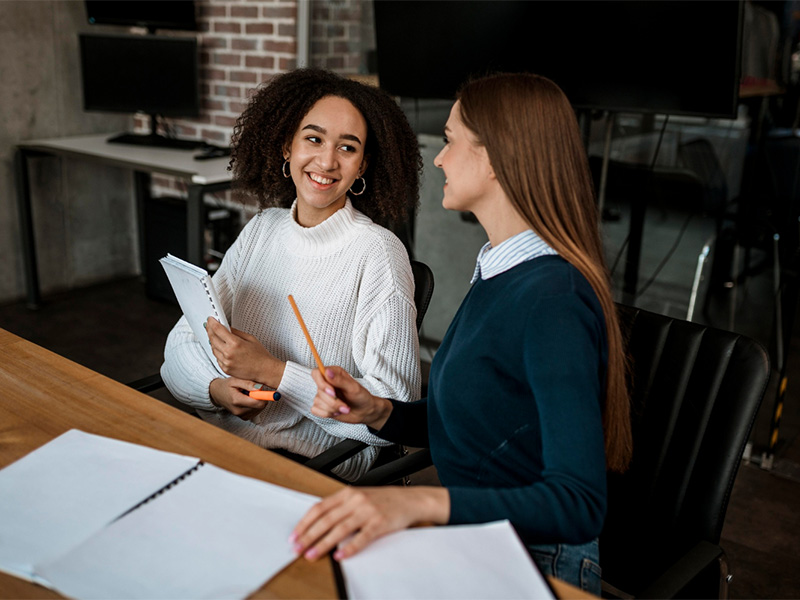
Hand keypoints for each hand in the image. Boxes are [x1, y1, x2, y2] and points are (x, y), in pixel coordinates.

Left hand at [206, 318, 284, 386]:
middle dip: (209, 330)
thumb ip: (236, 332)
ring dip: (213, 341)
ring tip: (215, 336)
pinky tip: (221, 348)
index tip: (210, 319)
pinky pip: (217, 358)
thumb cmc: (260, 355)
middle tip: (209, 326)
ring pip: (213, 349)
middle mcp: (228, 353)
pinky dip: (218, 352)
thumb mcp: (250, 338)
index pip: (218, 329)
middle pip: (212, 338)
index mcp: (235, 343)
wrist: (265, 370)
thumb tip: (226, 327)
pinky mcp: (225, 369)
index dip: (212, 322)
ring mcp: (226, 362)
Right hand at [208, 377, 271, 419]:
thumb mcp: (236, 380)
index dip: (266, 397)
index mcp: (236, 400)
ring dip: (258, 401)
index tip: (273, 393)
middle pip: (260, 407)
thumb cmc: (227, 385)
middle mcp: (238, 411)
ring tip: (248, 394)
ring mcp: (241, 416)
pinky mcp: (243, 418)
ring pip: (259, 409)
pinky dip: (255, 405)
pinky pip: (256, 412)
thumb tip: (260, 388)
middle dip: (261, 397)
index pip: (257, 403)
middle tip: (254, 390)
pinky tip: (248, 400)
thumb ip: (248, 383)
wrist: (217, 394)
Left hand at [290, 486, 450, 560]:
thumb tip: (318, 523)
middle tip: (297, 548)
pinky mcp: (379, 523)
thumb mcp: (360, 497)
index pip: (320, 508)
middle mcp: (356, 500)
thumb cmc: (384, 500)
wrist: (410, 500)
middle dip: (308, 536)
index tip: (294, 535)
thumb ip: (341, 506)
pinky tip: (339, 556)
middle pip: (326, 520)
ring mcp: (367, 511)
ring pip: (340, 529)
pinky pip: (361, 538)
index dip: (305, 522)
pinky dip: (349, 548)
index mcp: (348, 493)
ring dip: (323, 544)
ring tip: (312, 555)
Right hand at [310, 366, 391, 429]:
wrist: (364, 411)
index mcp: (334, 373)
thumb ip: (340, 380)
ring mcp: (322, 394)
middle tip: (345, 405)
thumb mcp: (353, 388)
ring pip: (317, 402)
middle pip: (318, 390)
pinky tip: (337, 412)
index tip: (332, 392)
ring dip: (332, 408)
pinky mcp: (321, 406)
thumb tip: (327, 372)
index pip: (316, 373)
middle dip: (332, 401)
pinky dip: (327, 413)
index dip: (321, 383)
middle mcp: (326, 383)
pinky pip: (315, 410)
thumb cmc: (361, 397)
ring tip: (344, 409)